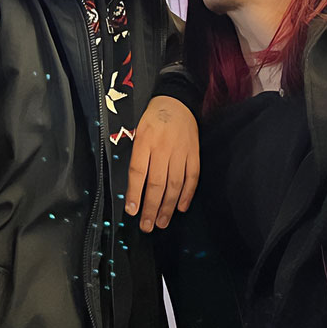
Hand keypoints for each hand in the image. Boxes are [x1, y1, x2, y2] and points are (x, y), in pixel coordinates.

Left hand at [125, 96, 199, 231]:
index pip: (138, 172)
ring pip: (174, 184)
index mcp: (145, 141)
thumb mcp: (137, 130)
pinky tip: (181, 207)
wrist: (177, 101)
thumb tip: (132, 185)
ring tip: (162, 222)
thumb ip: (135, 154)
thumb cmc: (153, 118)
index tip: (132, 211)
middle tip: (147, 226)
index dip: (135, 193)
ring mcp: (181, 151)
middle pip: (156, 183)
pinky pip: (192, 177)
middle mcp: (163, 148)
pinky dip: (187, 194)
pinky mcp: (194, 153)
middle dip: (151, 208)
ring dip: (168, 206)